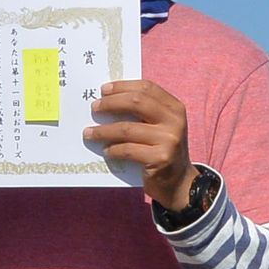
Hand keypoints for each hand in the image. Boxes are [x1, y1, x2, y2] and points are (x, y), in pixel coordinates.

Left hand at [84, 79, 198, 208]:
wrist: (179, 182)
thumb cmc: (162, 149)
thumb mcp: (160, 126)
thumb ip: (143, 112)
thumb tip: (108, 99)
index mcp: (175, 108)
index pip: (146, 87)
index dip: (123, 86)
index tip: (104, 89)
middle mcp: (175, 121)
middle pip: (137, 102)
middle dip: (111, 103)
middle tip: (94, 107)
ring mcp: (169, 140)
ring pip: (127, 128)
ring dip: (103, 131)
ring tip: (89, 133)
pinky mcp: (160, 159)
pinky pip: (128, 150)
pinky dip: (113, 149)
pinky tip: (105, 150)